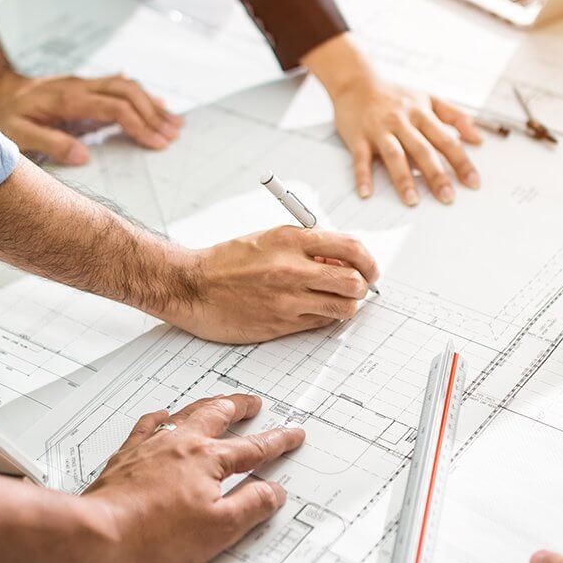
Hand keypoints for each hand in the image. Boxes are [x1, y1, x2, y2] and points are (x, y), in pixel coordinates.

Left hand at [0, 71, 181, 164]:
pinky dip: (142, 98)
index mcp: (69, 99)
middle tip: (173, 136)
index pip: (115, 108)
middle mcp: (81, 87)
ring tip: (175, 124)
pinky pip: (120, 88)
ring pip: (128, 87)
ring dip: (153, 104)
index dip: (140, 125)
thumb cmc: (5, 116)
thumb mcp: (18, 135)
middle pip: (129, 92)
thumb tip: (84, 157)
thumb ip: (50, 143)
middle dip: (154, 113)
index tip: (157, 143)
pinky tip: (157, 107)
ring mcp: (85, 85)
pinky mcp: (86, 89)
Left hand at [80, 395, 303, 562]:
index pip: (254, 447)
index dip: (278, 440)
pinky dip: (161, 416)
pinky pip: (149, 424)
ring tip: (219, 402)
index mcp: (209, 459)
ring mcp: (153, 445)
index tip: (292, 434)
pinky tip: (163, 415)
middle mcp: (182, 443)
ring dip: (208, 405)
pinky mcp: (128, 454)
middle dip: (240, 406)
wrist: (100, 530)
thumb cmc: (154, 533)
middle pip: (218, 414)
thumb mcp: (219, 529)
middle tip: (254, 403)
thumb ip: (251, 506)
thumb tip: (273, 492)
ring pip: (187, 412)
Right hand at [160, 227, 378, 343]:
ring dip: (347, 305)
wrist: (192, 287)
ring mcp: (287, 300)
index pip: (350, 247)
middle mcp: (293, 269)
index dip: (368, 260)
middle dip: (362, 286)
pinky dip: (325, 318)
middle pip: (353, 282)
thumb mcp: (269, 238)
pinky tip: (313, 310)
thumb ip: (305, 245)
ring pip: (343, 308)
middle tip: (358, 287)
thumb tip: (339, 258)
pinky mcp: (280, 324)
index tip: (369, 267)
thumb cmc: (227, 261)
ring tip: (336, 300)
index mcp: (291, 240)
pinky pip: (320, 324)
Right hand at [303, 33, 481, 204]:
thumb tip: (479, 138)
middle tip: (447, 197)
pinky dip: (363, 176)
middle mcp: (402, 122)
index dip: (461, 162)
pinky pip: (361, 158)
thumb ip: (455, 116)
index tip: (472, 182)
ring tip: (412, 201)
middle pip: (422, 150)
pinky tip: (366, 193)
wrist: (356, 82)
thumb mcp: (429, 99)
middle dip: (436, 175)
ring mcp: (379, 130)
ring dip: (403, 178)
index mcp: (421, 114)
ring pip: (394, 155)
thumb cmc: (395, 95)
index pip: (446, 141)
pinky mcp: (357, 137)